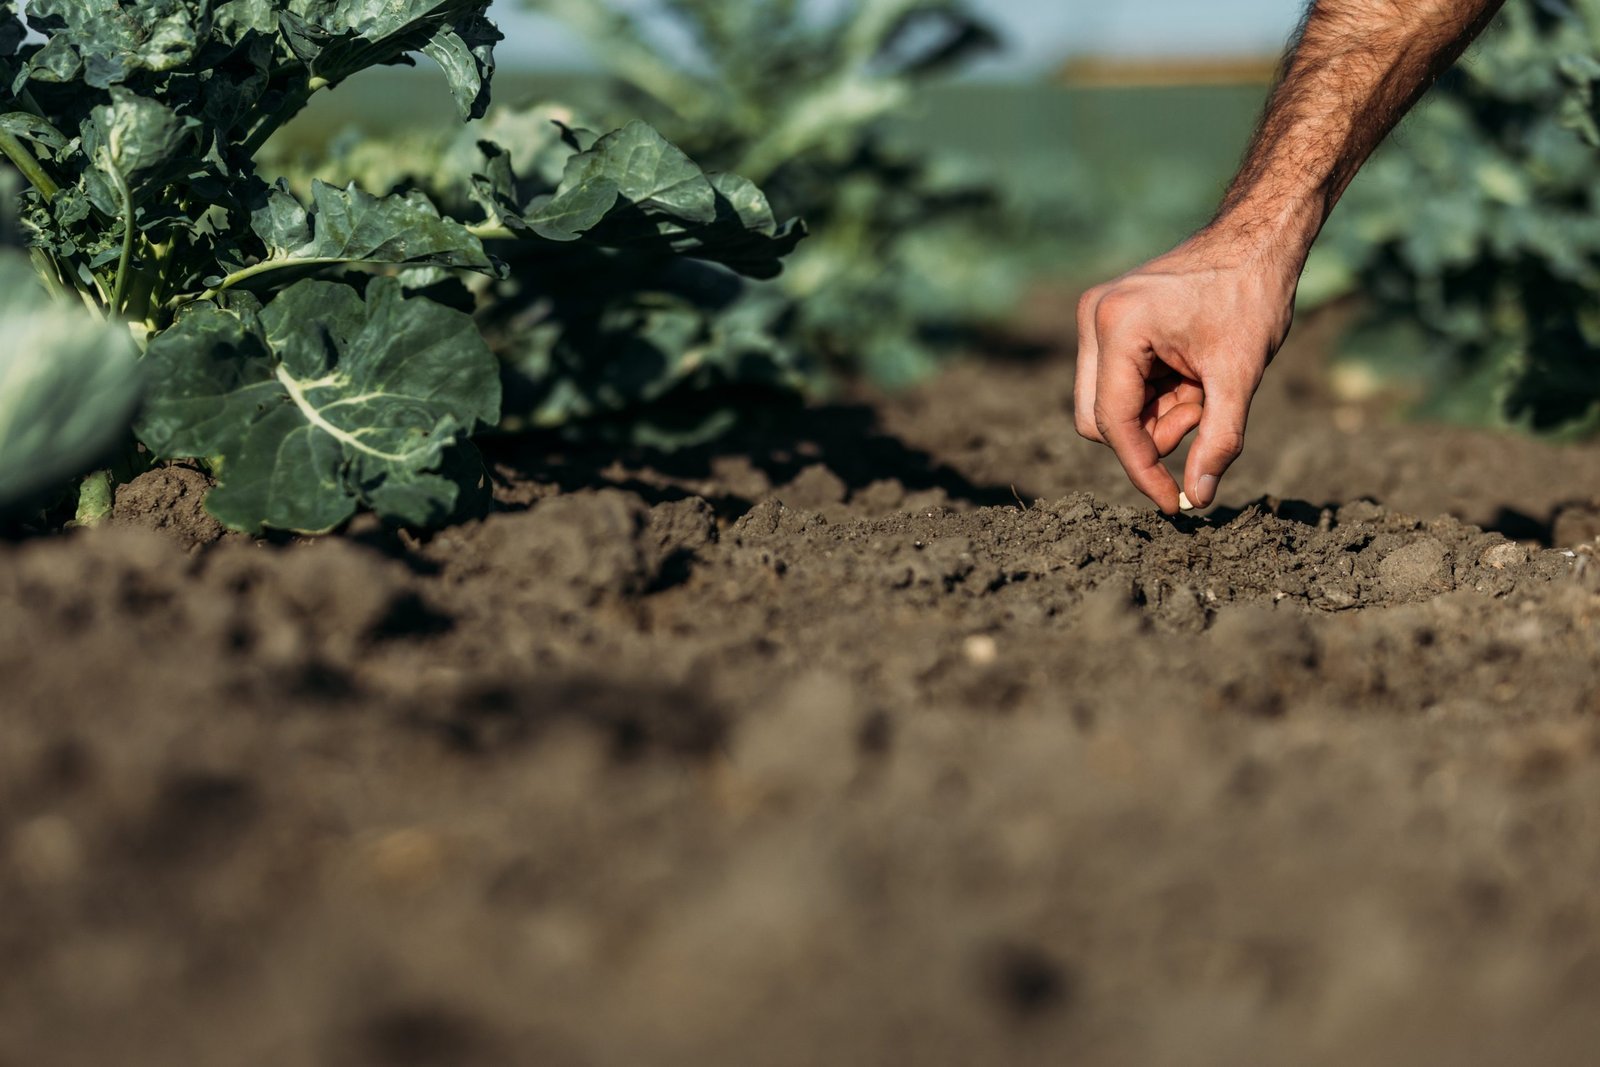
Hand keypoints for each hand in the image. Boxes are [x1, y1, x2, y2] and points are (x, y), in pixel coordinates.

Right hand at [1074, 228, 1301, 513]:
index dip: (1142, 469)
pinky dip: (1154, 396)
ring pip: (1108, 405)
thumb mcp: (1240, 375)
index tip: (1172, 502)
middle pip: (1098, 419)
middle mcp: (1094, 319)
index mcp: (1119, 326)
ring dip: (1156, 415)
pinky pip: (1117, 384)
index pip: (1113, 422)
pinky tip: (1190, 375)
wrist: (1257, 238)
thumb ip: (1218, 440)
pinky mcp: (1106, 320)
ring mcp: (1096, 317)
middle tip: (1201, 416)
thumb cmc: (1251, 295)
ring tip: (1203, 388)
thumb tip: (1198, 498)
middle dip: (1150, 434)